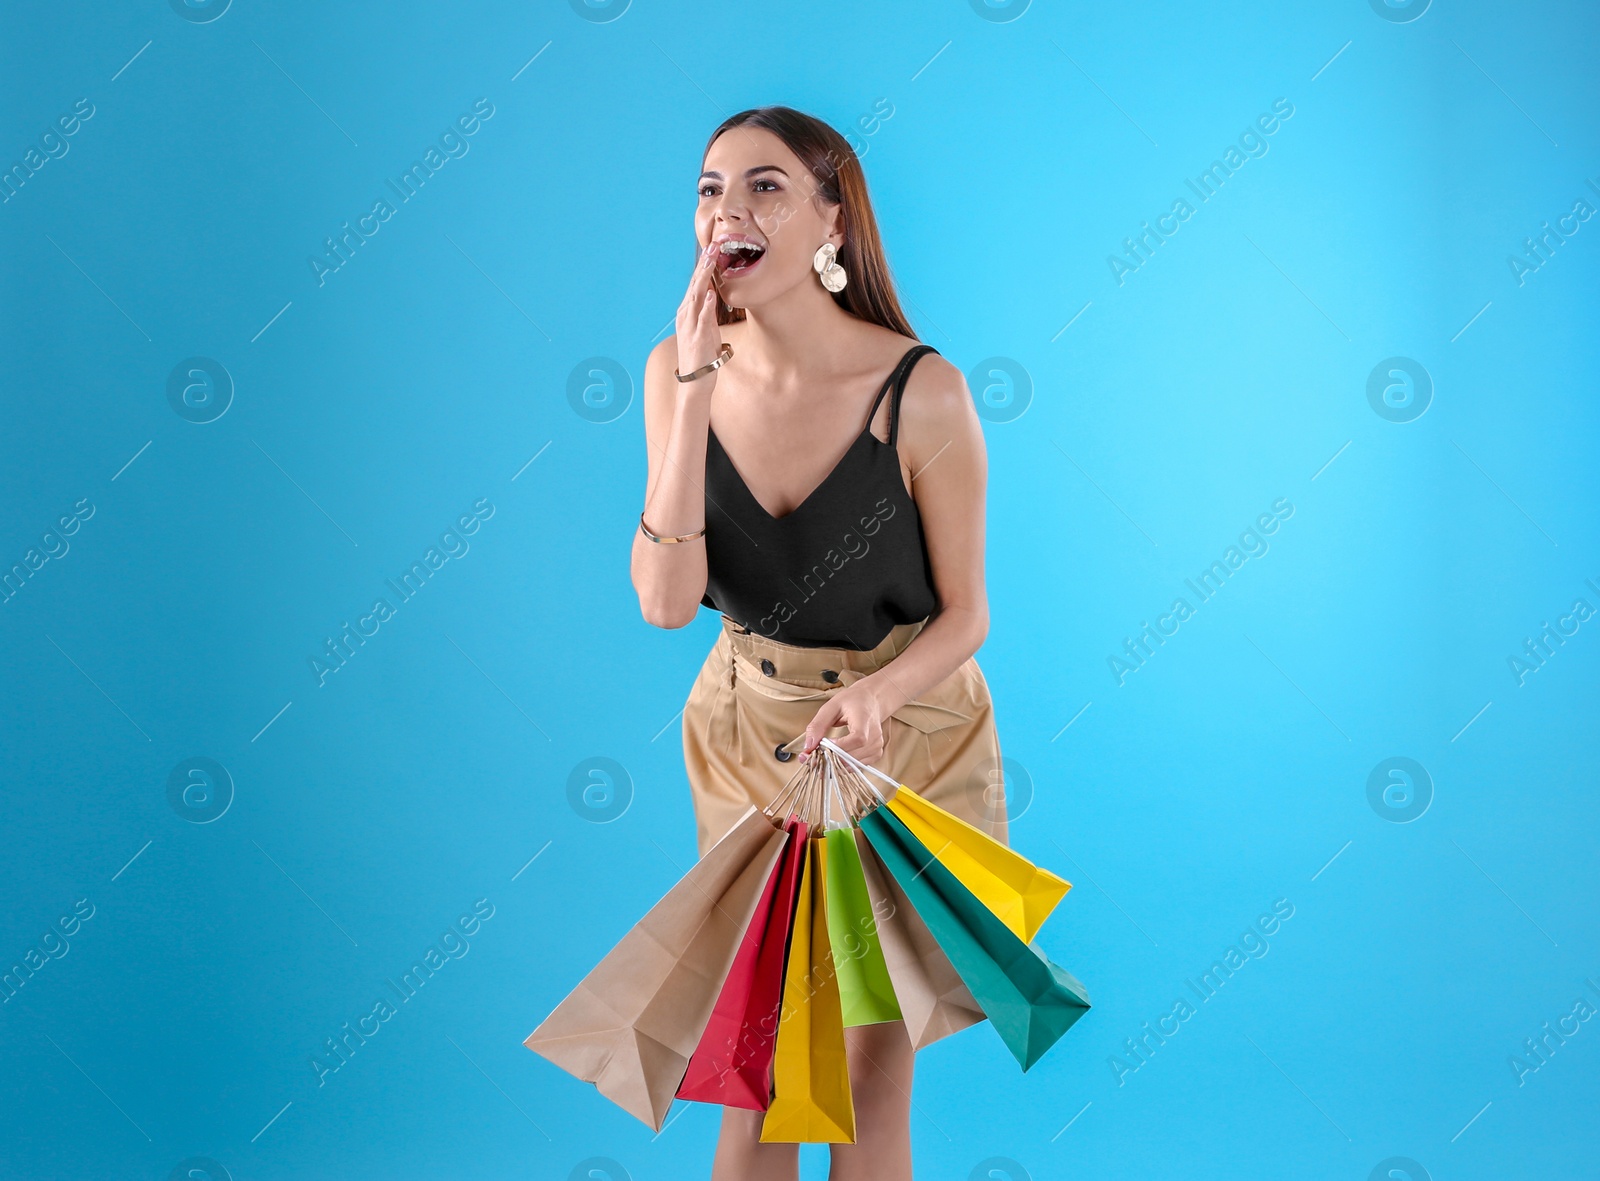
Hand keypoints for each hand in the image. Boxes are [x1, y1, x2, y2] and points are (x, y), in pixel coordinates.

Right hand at [675, 242, 724, 380]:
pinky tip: (710, 293)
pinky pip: (702, 319)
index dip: (704, 265)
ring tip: (711, 259)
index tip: (713, 247)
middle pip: (695, 284)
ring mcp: (690, 326)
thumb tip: (712, 294)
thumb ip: (708, 312)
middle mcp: (686, 315)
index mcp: (688, 311)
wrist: (695, 381)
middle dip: (705, 264)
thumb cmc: (702, 355)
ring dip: (704, 277)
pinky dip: (705, 305)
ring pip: (696, 296)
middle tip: (714, 244)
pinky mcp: (697, 338)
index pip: (697, 283)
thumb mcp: (707, 329)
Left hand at [801, 680, 888, 764]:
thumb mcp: (831, 707)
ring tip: (824, 756)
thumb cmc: (851, 701)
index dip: (840, 747)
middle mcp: (875, 734)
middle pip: (854, 755)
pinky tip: (836, 757)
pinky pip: (858, 766)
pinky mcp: (876, 753)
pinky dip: (845, 765)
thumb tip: (808, 748)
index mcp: (864, 719)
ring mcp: (877, 745)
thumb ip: (818, 726)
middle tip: (815, 756)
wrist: (870, 701)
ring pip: (855, 764)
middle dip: (832, 758)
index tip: (824, 745)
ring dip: (836, 764)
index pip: (858, 738)